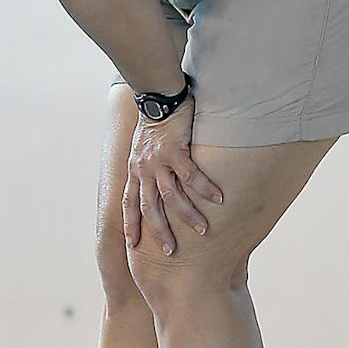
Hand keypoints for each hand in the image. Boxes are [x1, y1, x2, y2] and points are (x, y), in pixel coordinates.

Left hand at [122, 93, 224, 254]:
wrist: (157, 96)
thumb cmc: (154, 121)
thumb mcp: (141, 148)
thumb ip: (146, 166)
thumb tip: (154, 179)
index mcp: (134, 170)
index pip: (129, 203)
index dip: (130, 224)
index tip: (132, 244)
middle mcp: (143, 169)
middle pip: (150, 208)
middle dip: (160, 231)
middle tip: (170, 251)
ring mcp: (158, 161)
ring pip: (171, 196)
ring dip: (187, 215)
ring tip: (202, 230)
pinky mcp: (175, 150)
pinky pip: (191, 175)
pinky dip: (204, 188)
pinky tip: (219, 199)